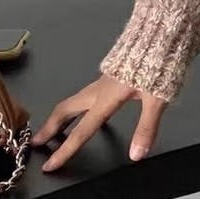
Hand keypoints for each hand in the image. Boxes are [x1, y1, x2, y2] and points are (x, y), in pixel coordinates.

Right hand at [30, 75, 167, 171]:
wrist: (162, 33)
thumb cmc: (160, 63)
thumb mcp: (157, 99)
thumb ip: (146, 127)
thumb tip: (136, 154)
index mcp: (106, 98)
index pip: (82, 131)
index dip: (65, 151)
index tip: (50, 165)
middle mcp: (100, 88)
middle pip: (66, 110)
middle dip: (51, 128)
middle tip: (37, 142)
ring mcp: (104, 80)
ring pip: (74, 100)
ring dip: (62, 116)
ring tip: (55, 129)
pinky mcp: (112, 74)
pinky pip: (87, 93)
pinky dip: (77, 105)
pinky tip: (86, 109)